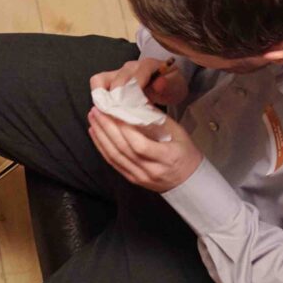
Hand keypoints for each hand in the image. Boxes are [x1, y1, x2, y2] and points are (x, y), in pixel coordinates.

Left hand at [88, 106, 204, 191]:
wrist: (189, 181)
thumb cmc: (185, 153)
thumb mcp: (178, 133)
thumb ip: (157, 119)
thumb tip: (136, 100)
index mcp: (167, 158)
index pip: (140, 145)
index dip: (124, 129)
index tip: (114, 112)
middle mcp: (151, 170)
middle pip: (123, 149)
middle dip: (106, 128)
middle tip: (97, 110)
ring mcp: (140, 176)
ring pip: (114, 156)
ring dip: (100, 136)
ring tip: (93, 119)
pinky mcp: (132, 179)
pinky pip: (113, 163)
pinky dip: (102, 147)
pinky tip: (95, 134)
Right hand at [92, 55, 189, 114]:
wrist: (168, 80)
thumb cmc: (171, 84)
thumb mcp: (176, 85)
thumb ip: (168, 84)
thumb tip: (158, 84)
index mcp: (147, 65)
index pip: (133, 78)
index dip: (129, 96)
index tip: (130, 112)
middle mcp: (129, 66)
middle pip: (113, 81)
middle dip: (115, 101)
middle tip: (121, 118)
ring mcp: (118, 72)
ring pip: (99, 81)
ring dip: (102, 99)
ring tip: (110, 115)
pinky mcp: (110, 79)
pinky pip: (98, 86)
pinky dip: (100, 100)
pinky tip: (107, 112)